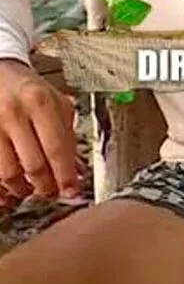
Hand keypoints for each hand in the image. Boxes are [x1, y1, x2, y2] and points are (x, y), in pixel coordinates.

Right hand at [0, 58, 79, 203]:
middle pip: (33, 164)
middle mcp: (13, 113)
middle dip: (45, 186)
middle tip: (52, 192)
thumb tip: (76, 169)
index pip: (56, 147)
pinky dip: (2, 186)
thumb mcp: (55, 102)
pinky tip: (9, 188)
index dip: (65, 175)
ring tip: (29, 189)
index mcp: (39, 102)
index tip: (72, 191)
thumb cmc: (29, 91)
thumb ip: (67, 134)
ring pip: (8, 173)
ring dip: (21, 188)